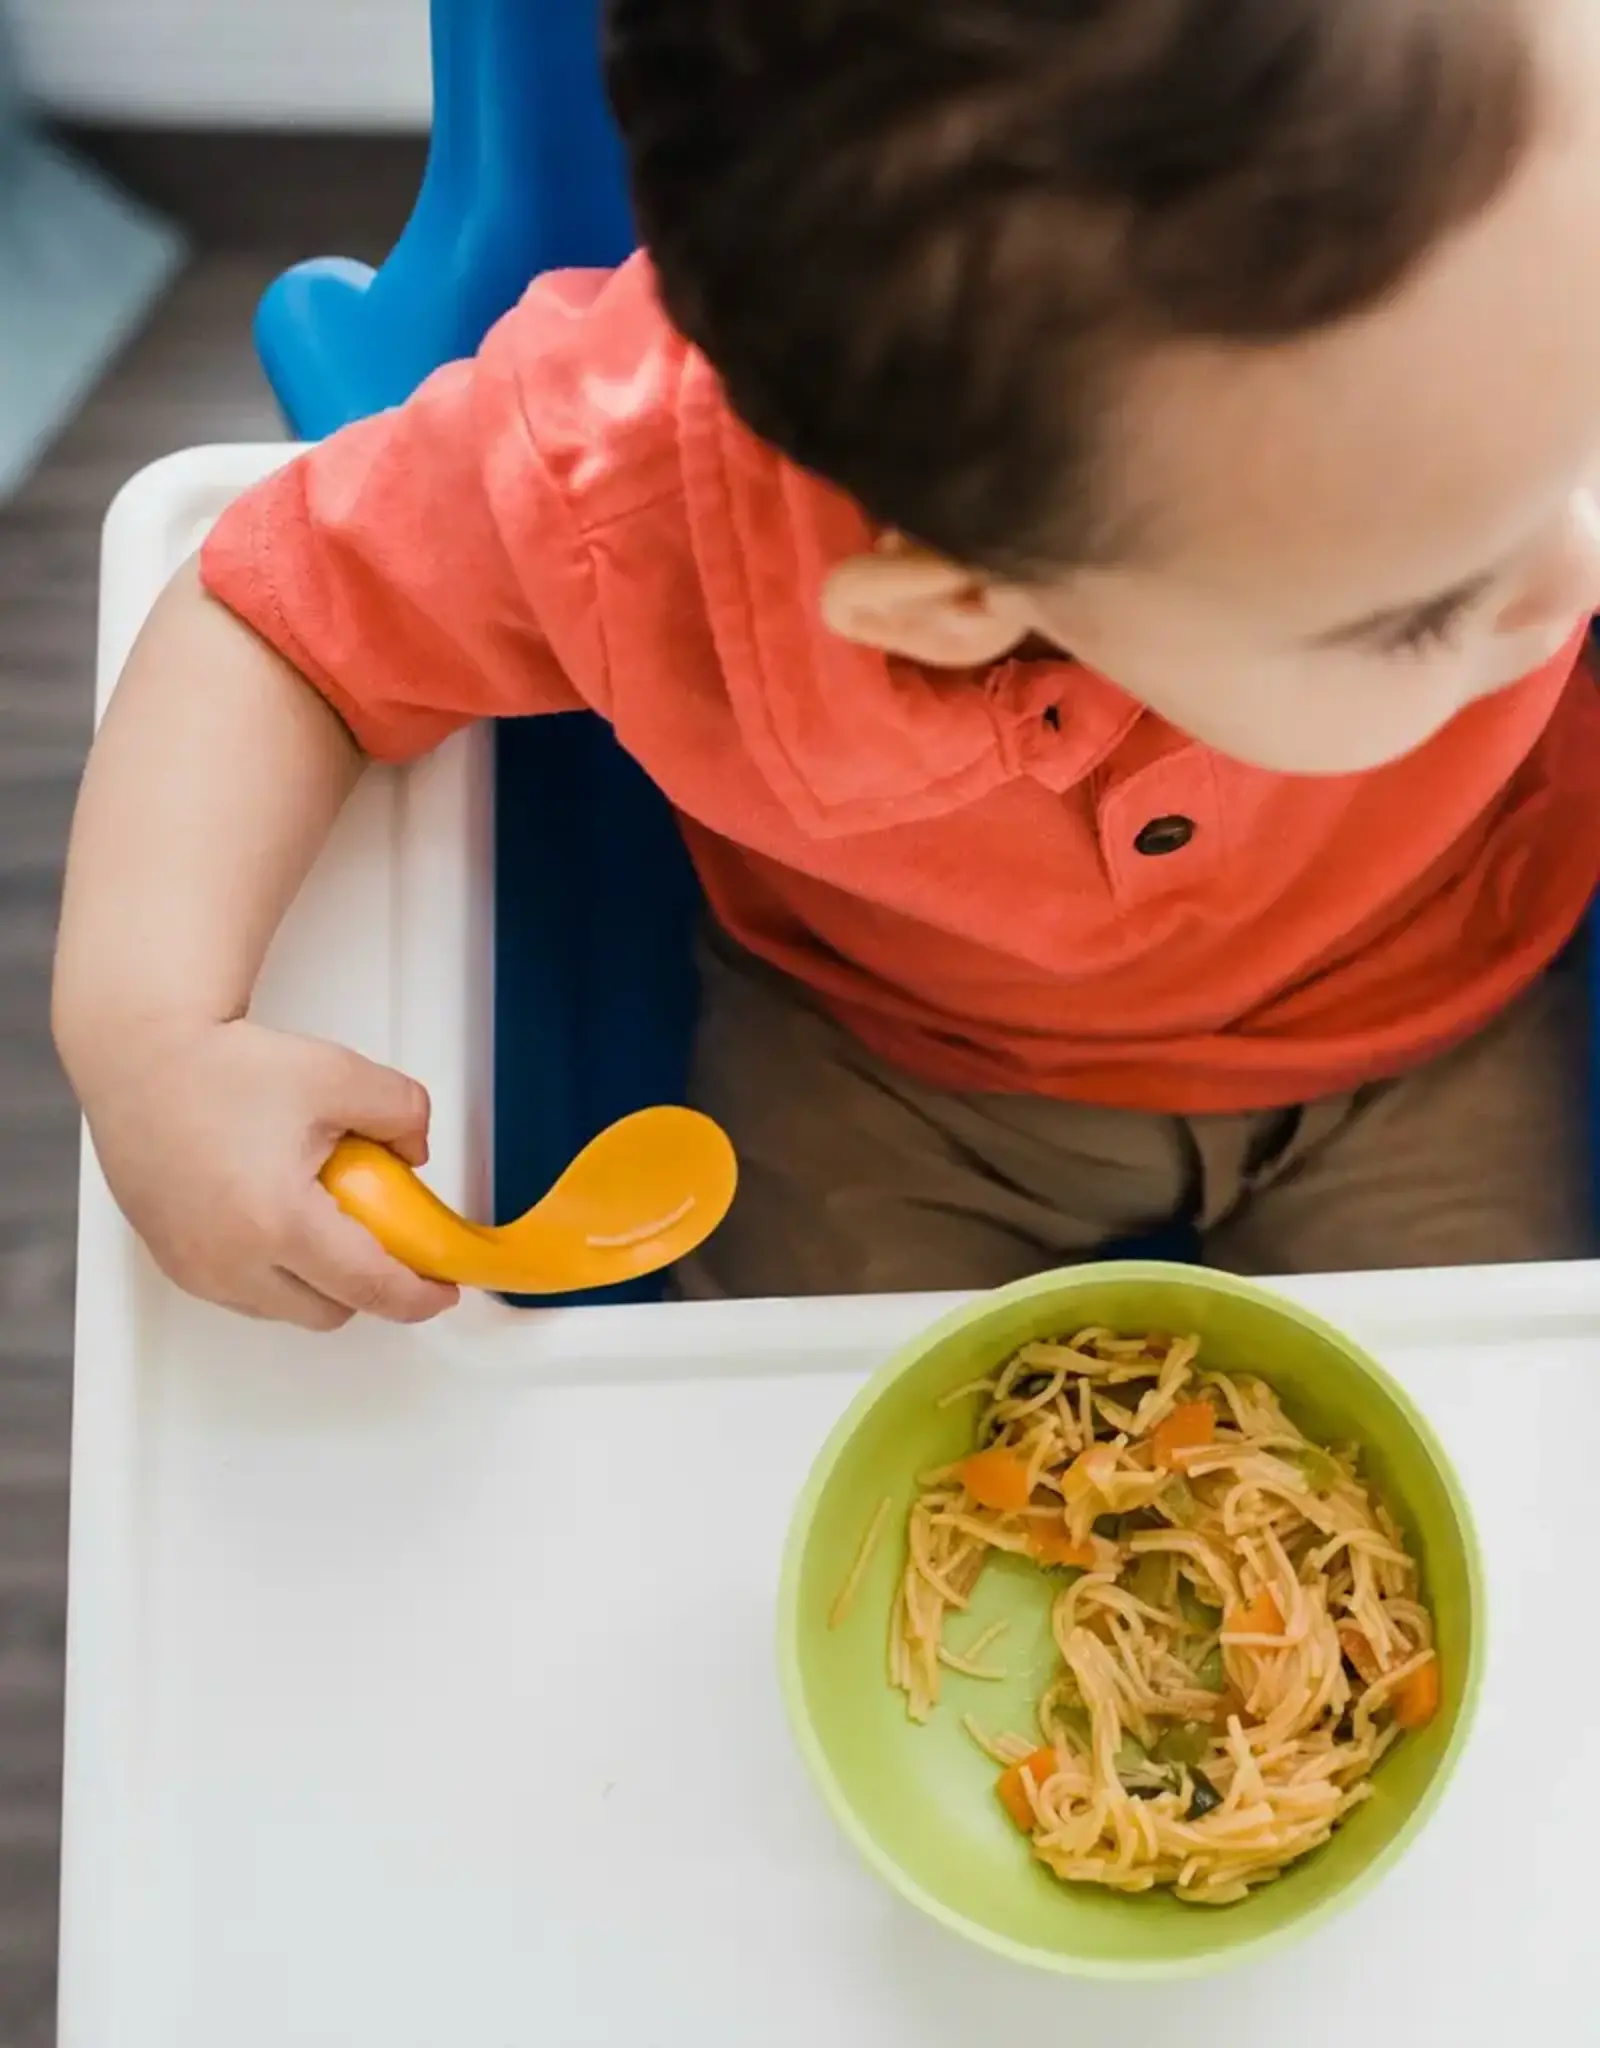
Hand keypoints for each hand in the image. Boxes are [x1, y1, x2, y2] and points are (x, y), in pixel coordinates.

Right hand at [79, 1018, 460, 1329]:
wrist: (142, 1058)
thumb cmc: (224, 1066)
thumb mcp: (340, 1074)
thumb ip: (404, 1112)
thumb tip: (415, 1152)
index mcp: (279, 1220)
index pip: (368, 1286)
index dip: (417, 1296)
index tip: (443, 1289)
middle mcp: (232, 1259)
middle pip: (329, 1311)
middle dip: (368, 1288)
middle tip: (391, 1247)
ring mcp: (197, 1267)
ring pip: (283, 1308)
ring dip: (319, 1284)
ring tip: (331, 1223)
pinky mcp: (173, 1261)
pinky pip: (243, 1293)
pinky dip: (275, 1275)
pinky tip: (284, 1225)